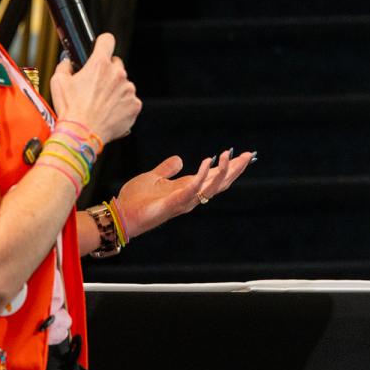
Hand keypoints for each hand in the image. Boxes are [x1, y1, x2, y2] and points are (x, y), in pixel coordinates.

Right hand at [50, 33, 140, 142]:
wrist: (82, 134)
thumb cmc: (70, 109)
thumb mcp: (58, 82)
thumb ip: (64, 66)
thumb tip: (67, 62)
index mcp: (100, 64)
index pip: (107, 40)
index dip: (102, 43)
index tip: (100, 47)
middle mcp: (118, 74)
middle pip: (117, 64)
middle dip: (108, 71)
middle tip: (95, 85)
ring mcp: (129, 90)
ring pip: (124, 84)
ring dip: (115, 90)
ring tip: (100, 104)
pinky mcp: (135, 105)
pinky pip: (130, 100)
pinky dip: (122, 105)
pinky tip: (108, 113)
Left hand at [114, 149, 254, 238]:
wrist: (120, 214)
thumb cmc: (136, 199)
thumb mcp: (154, 177)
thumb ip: (167, 169)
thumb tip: (180, 159)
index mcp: (187, 189)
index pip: (215, 178)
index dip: (229, 167)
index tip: (243, 155)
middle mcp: (190, 196)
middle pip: (220, 183)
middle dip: (235, 170)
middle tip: (248, 155)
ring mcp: (183, 201)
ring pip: (211, 188)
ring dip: (223, 172)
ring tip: (228, 155)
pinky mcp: (173, 203)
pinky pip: (192, 189)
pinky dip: (202, 176)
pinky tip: (207, 162)